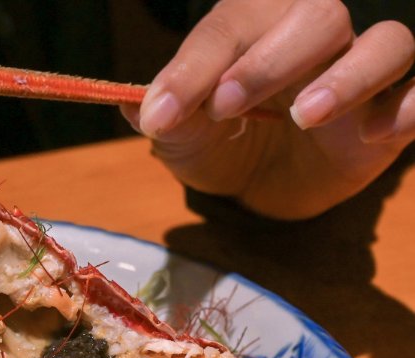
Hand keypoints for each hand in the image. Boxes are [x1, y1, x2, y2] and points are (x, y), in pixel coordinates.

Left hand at [122, 0, 414, 219]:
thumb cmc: (221, 140)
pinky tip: (376, 133)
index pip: (229, 26)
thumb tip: (130, 103)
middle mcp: (315, 33)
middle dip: (270, 60)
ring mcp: (363, 69)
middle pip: (318, 15)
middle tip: (226, 106)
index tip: (162, 112)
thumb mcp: (184, 136)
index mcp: (255, 24)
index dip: (196, 67)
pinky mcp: (395, 110)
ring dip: (348, 75)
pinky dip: (410, 106)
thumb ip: (165, 117)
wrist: (262, 181)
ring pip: (386, 42)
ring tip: (306, 115)